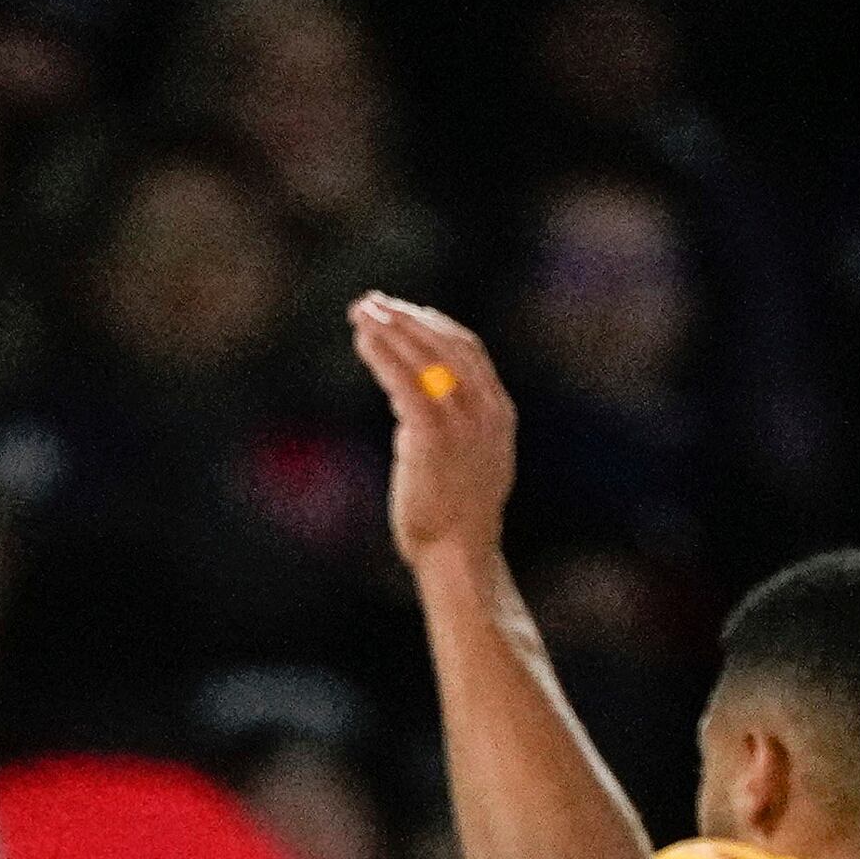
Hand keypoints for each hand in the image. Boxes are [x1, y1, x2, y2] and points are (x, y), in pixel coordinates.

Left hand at [349, 293, 514, 573]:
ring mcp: (462, 422)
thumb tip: (414, 410)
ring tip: (361, 312)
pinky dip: (383, 355)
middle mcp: (485, 409)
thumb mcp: (467, 464)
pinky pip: (405, 382)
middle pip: (446, 343)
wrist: (460, 555)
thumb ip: (452, 429)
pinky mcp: (432, 436)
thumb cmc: (455, 519)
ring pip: (424, 355)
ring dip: (390, 327)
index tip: (405, 313)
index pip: (468, 350)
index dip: (434, 325)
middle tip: (372, 303)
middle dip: (406, 317)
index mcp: (498, 412)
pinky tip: (364, 341)